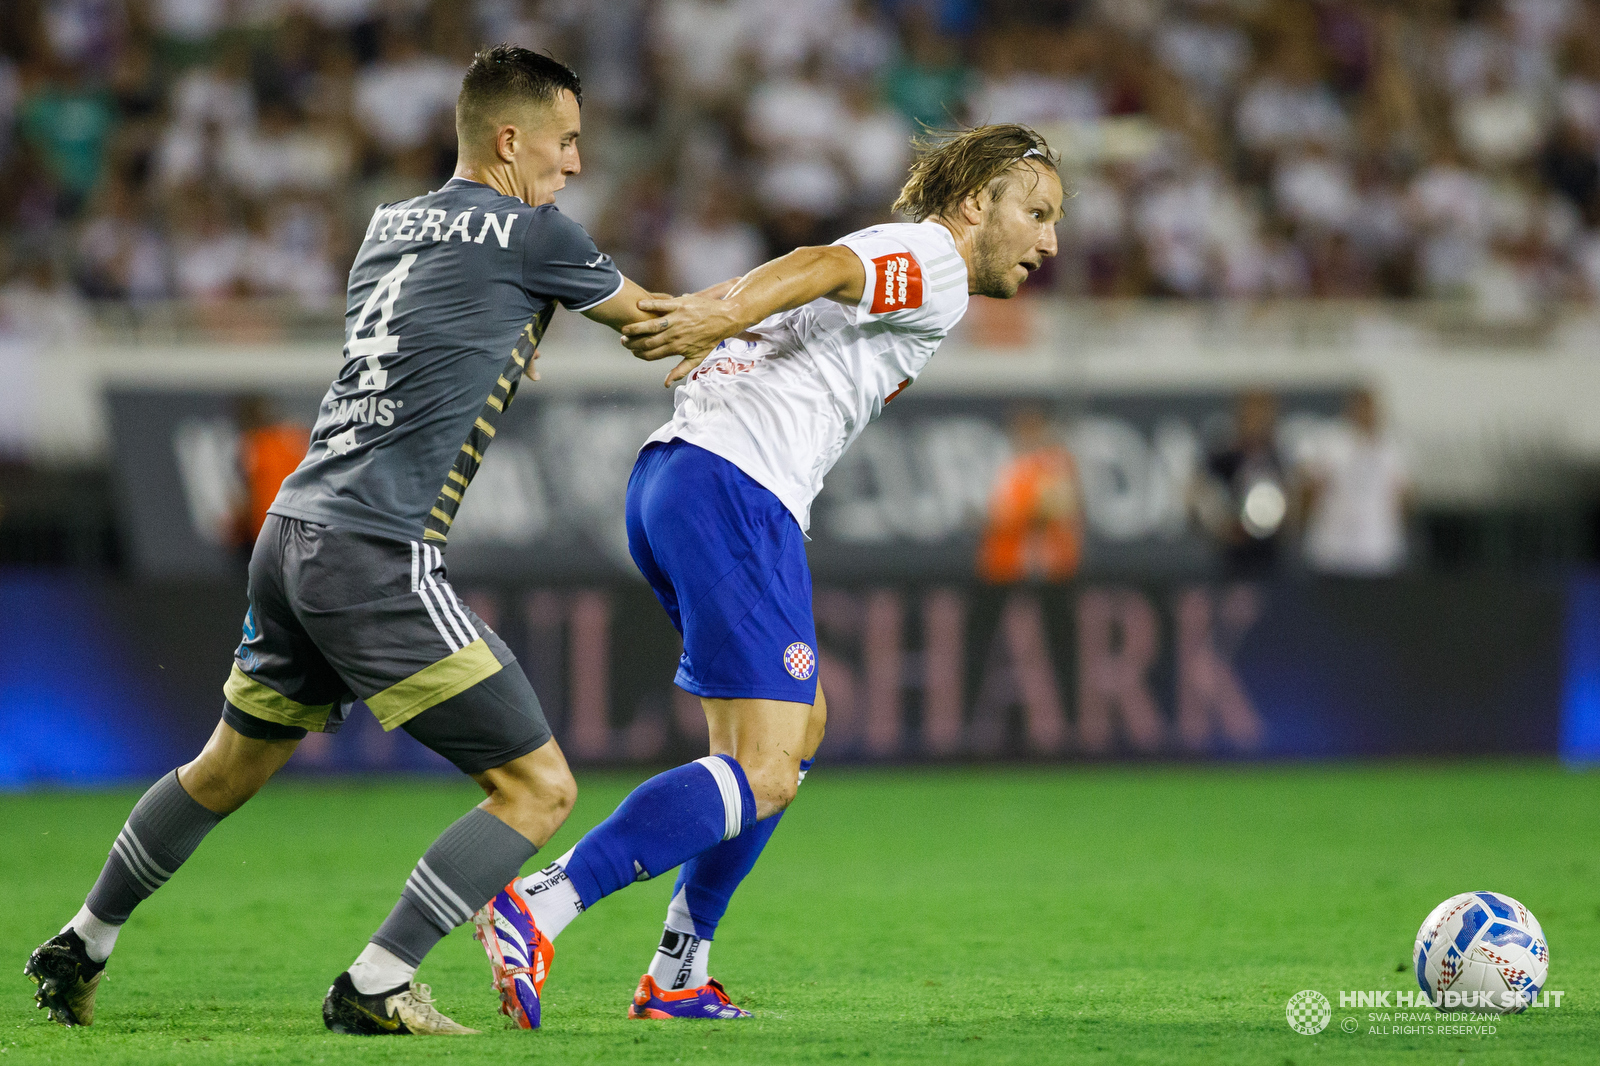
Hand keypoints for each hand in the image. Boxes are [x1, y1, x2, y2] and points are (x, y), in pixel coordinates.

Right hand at [621, 294, 745, 385]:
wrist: (726, 318)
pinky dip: (649, 304)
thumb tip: (666, 384)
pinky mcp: (679, 304)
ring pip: (651, 325)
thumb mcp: (697, 358)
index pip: (652, 354)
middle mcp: (675, 334)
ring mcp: (677, 319)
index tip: (631, 352)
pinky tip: (639, 305)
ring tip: (625, 328)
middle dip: (632, 343)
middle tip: (623, 340)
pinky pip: (661, 305)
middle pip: (647, 341)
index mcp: (677, 348)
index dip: (639, 354)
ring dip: (636, 327)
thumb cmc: (710, 339)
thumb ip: (680, 370)